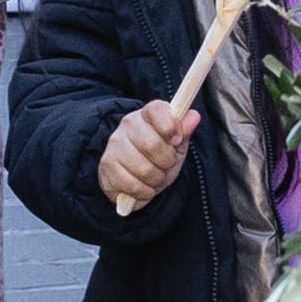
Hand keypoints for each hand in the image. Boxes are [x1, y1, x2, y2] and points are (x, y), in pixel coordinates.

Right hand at [95, 95, 196, 213]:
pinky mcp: (107, 166)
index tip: (176, 140)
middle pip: (153, 144)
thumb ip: (184, 131)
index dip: (171, 126)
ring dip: (156, 179)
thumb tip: (194, 116)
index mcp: (146, 115)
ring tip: (154, 176)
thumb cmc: (158, 159)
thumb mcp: (176, 146)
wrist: (134, 180)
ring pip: (144, 169)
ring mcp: (114, 145)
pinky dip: (144, 192)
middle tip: (166, 164)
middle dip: (166, 162)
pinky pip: (133, 185)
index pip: (157, 109)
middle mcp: (127, 125)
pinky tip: (143, 186)